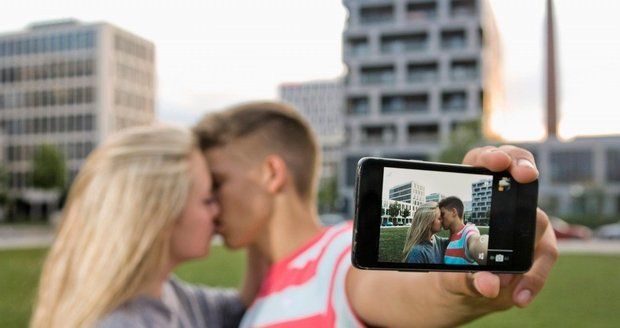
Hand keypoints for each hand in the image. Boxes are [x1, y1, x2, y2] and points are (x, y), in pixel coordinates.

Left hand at [438, 145, 557, 312]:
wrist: (465, 290)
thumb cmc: (453, 269)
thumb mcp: (449, 274)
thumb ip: (466, 278)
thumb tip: (489, 284)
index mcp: (474, 197)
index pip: (482, 162)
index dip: (491, 155)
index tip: (494, 161)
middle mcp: (503, 204)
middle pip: (519, 173)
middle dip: (523, 167)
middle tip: (525, 174)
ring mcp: (524, 222)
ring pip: (539, 219)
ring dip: (530, 243)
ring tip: (509, 275)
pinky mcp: (538, 246)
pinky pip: (544, 256)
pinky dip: (534, 278)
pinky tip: (519, 297)